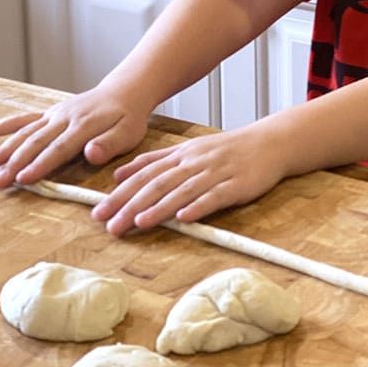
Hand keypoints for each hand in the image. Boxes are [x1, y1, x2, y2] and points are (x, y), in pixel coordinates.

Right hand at [0, 86, 149, 188]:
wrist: (123, 92)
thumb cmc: (128, 117)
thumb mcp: (130, 132)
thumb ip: (111, 144)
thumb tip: (92, 153)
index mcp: (85, 125)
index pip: (60, 148)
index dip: (41, 164)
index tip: (25, 178)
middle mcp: (65, 118)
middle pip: (38, 142)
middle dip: (17, 162)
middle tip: (0, 181)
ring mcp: (55, 114)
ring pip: (27, 132)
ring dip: (7, 148)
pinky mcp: (49, 113)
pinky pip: (24, 119)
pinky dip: (3, 126)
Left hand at [91, 121, 286, 235]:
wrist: (269, 142)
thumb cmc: (227, 150)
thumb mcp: (189, 149)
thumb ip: (155, 161)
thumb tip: (120, 174)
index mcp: (181, 155)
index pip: (145, 175)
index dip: (120, 193)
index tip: (98, 211)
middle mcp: (194, 162)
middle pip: (158, 184)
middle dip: (132, 204)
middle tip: (110, 224)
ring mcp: (216, 173)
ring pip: (183, 190)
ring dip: (160, 207)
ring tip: (139, 222)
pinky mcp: (236, 184)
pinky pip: (215, 196)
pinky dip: (199, 206)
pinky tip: (185, 218)